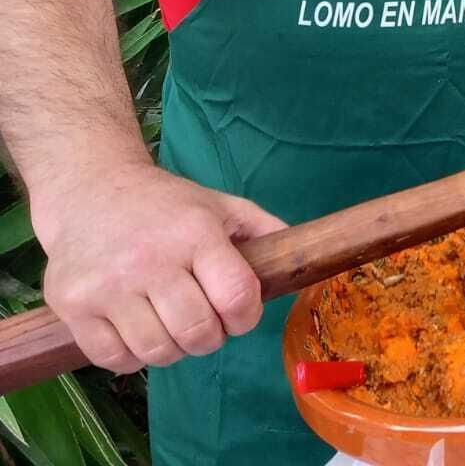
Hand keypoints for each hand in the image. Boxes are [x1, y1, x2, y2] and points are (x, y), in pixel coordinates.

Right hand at [35, 163, 285, 372]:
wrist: (90, 191)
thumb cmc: (165, 205)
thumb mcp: (221, 205)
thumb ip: (266, 230)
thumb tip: (306, 260)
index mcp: (196, 233)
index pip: (236, 296)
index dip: (247, 318)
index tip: (241, 315)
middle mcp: (150, 259)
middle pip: (198, 332)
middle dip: (212, 338)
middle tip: (206, 323)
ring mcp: (108, 285)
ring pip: (158, 351)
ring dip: (175, 350)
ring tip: (174, 326)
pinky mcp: (72, 306)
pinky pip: (115, 360)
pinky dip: (134, 357)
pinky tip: (139, 331)